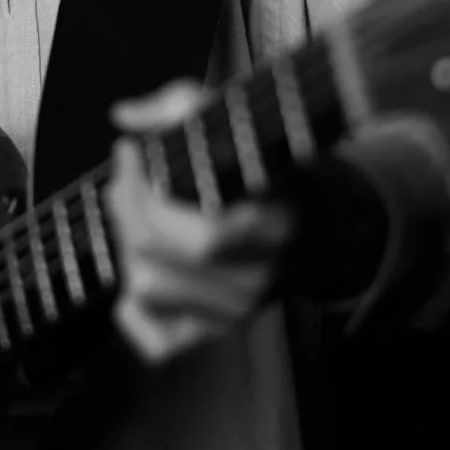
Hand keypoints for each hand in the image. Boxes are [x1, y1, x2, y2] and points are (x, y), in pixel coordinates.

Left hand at [105, 80, 294, 365]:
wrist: (325, 226)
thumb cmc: (276, 172)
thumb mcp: (243, 127)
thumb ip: (182, 107)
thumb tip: (124, 115)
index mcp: (269, 224)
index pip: (195, 231)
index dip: (144, 187)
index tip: (131, 152)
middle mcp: (255, 274)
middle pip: (155, 252)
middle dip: (127, 209)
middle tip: (127, 180)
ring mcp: (237, 309)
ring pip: (145, 289)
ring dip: (128, 249)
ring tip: (138, 219)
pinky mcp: (218, 330)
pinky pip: (155, 342)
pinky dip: (134, 312)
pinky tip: (143, 273)